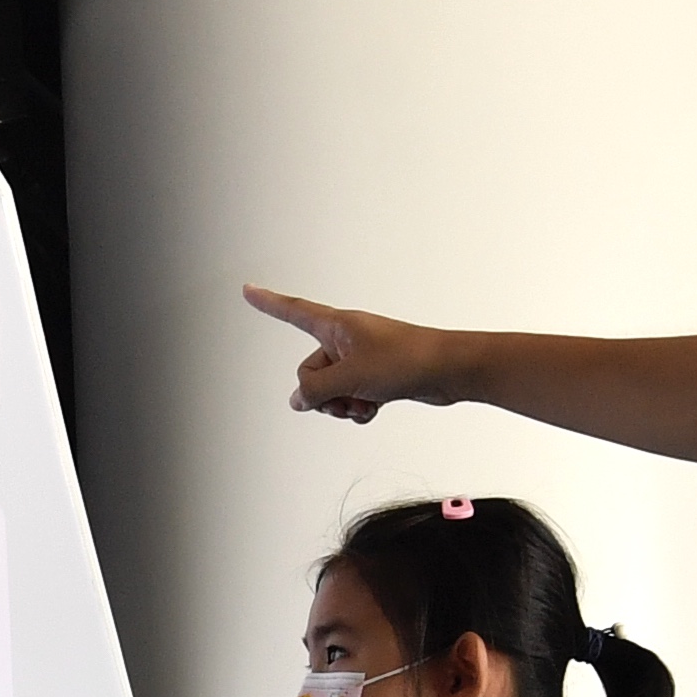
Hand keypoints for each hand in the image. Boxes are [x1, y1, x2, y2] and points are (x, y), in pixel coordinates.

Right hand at [246, 285, 451, 427]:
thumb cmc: (406, 359)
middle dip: (323, 393)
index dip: (269, 303)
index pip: (293, 311)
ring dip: (343, 403)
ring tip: (365, 401)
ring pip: (331, 389)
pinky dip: (359, 406)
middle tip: (346, 395)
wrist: (448, 369)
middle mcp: (345, 338)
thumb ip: (315, 390)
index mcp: (336, 325)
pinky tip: (376, 406)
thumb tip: (298, 400)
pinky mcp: (375, 374)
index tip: (248, 290)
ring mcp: (360, 357)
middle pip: (310, 372)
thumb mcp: (349, 377)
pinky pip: (351, 395)